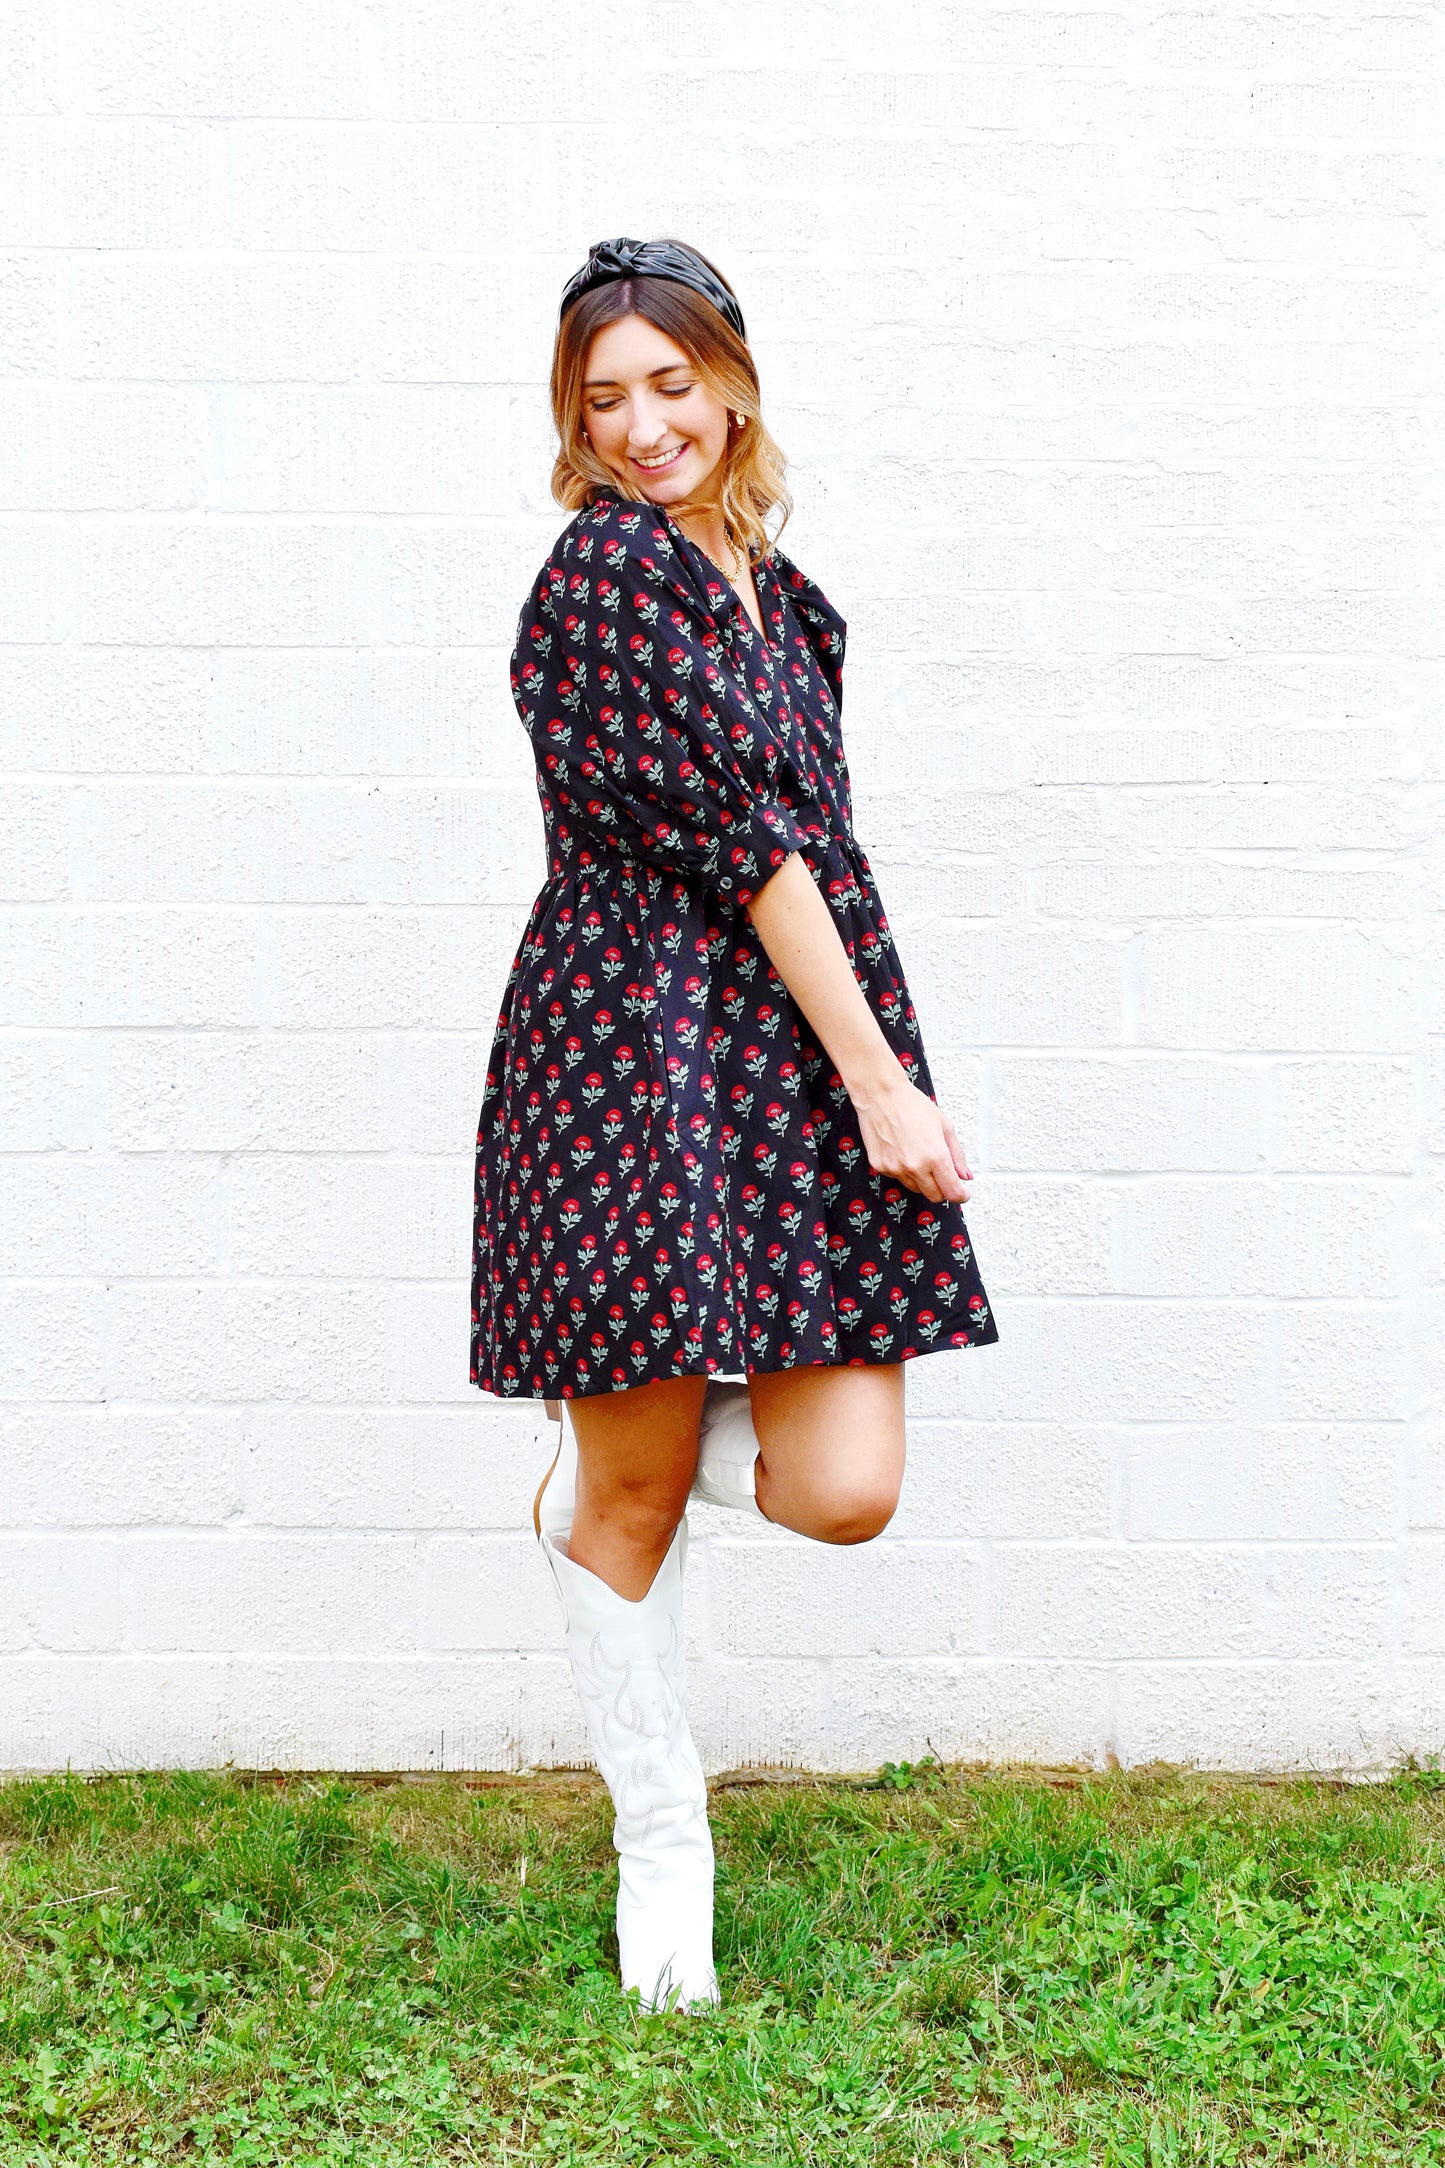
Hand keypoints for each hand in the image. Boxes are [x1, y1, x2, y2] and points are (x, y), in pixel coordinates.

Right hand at [851, 1073, 973, 1203]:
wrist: (881, 1095)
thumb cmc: (912, 1105)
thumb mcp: (944, 1126)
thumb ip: (957, 1155)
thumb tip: (965, 1175)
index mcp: (935, 1156)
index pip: (952, 1192)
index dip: (961, 1195)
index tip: (963, 1192)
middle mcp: (915, 1167)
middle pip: (935, 1196)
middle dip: (943, 1188)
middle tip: (943, 1173)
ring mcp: (895, 1169)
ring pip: (916, 1188)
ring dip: (923, 1179)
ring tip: (919, 1154)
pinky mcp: (880, 1167)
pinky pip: (898, 1178)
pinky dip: (904, 1171)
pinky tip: (902, 1151)